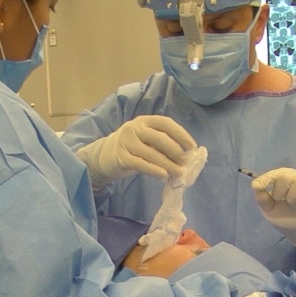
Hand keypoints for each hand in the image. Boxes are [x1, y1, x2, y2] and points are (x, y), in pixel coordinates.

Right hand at [74, 114, 195, 187]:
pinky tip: (163, 175)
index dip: (181, 134)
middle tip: (184, 163)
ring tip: (178, 173)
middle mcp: (135, 128)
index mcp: (145, 121)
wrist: (103, 157)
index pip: (166, 124)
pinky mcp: (121, 157)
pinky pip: (141, 164)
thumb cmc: (131, 148)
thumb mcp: (145, 139)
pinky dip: (154, 170)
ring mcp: (127, 142)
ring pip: (152, 153)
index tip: (192, 147)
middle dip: (176, 151)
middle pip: (160, 138)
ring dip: (168, 164)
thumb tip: (185, 155)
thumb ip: (161, 143)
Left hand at [252, 168, 295, 260]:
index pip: (273, 175)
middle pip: (285, 178)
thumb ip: (263, 199)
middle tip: (284, 203)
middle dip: (280, 194)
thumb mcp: (270, 210)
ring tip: (295, 206)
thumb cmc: (286, 216)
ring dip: (293, 200)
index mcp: (282, 178)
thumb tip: (256, 187)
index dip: (265, 179)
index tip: (256, 186)